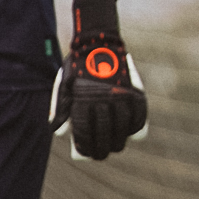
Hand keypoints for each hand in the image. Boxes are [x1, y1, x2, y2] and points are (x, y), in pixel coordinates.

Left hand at [51, 0, 148, 159]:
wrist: (98, 43)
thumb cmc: (77, 66)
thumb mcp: (62, 85)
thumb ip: (59, 109)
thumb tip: (59, 133)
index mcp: (82, 101)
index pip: (85, 134)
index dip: (86, 148)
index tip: (87, 154)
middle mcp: (103, 100)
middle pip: (105, 135)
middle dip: (103, 150)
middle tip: (102, 154)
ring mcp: (120, 95)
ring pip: (123, 128)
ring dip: (120, 141)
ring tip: (116, 146)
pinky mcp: (134, 90)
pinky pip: (139, 113)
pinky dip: (137, 125)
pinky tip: (133, 132)